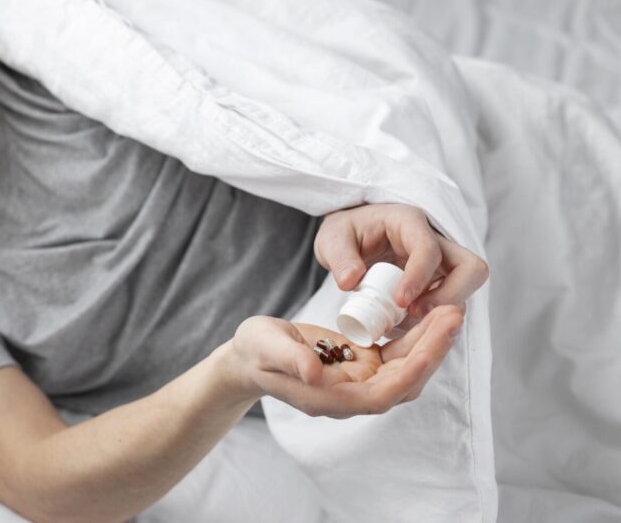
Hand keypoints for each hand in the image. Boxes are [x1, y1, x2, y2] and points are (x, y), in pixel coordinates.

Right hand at [226, 305, 463, 417]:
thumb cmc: (256, 351)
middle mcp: (353, 394)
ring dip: (431, 341)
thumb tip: (314, 372)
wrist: (254, 353)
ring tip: (451, 310)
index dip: (407, 375)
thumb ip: (290, 360)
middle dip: (432, 351)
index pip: (380, 396)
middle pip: (404, 381)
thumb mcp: (266, 347)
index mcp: (331, 398)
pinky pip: (399, 352)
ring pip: (407, 367)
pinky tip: (431, 312)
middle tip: (454, 314)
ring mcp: (361, 379)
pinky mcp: (364, 362)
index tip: (428, 348)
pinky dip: (418, 335)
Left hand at [314, 203, 488, 326]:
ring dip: (442, 309)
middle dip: (450, 296)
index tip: (400, 301)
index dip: (419, 276)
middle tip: (414, 312)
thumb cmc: (345, 233)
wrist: (351, 238)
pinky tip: (402, 325)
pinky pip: (448, 303)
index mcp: (409, 223)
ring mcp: (442, 264)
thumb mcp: (331, 238)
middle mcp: (435, 241)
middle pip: (471, 268)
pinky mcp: (438, 283)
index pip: (429, 248)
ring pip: (466, 288)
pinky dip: (430, 318)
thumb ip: (339, 257)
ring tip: (405, 321)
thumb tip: (350, 282)